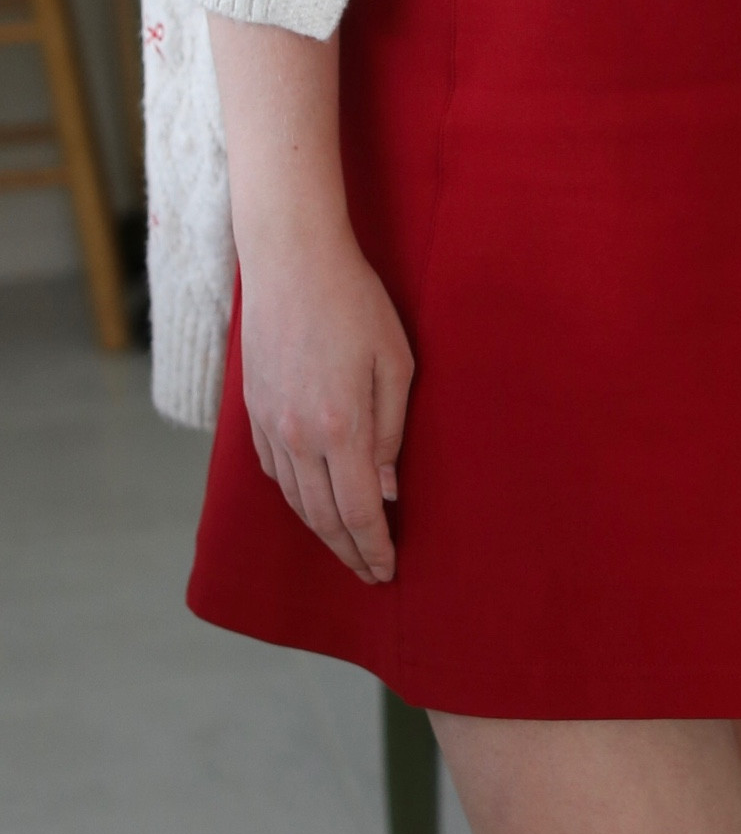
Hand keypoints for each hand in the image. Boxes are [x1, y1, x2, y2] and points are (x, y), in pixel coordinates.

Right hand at [206, 12, 413, 585]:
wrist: (292, 260)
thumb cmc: (356, 302)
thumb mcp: (396, 362)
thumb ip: (392, 432)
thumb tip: (384, 491)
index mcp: (340, 427)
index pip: (357, 512)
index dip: (373, 548)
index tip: (389, 572)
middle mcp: (297, 436)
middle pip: (320, 517)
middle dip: (348, 552)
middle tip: (370, 574)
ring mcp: (268, 424)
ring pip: (293, 499)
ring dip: (320, 530)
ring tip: (345, 546)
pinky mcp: (252, 409)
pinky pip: (271, 471)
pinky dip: (293, 497)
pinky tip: (310, 501)